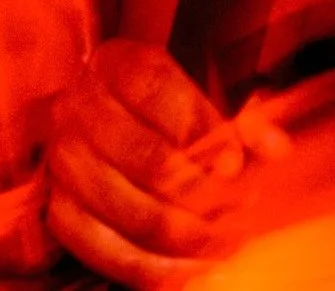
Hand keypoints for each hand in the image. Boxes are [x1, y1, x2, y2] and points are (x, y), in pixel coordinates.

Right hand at [44, 39, 270, 286]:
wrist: (115, 124)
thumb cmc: (172, 110)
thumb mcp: (208, 97)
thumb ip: (246, 121)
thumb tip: (277, 149)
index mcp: (117, 64)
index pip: (157, 89)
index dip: (201, 128)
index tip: (234, 165)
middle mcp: (77, 107)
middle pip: (149, 159)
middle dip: (207, 194)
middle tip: (244, 210)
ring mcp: (63, 161)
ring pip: (132, 212)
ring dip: (189, 237)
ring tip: (228, 242)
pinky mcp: (57, 209)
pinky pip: (103, 251)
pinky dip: (153, 269)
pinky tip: (193, 271)